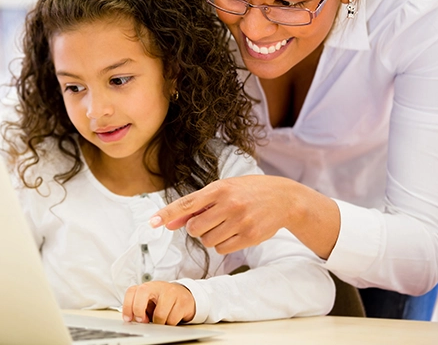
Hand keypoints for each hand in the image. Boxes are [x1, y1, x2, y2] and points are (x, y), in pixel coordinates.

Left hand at [122, 281, 195, 324]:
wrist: (183, 296)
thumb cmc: (162, 301)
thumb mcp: (149, 302)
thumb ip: (140, 308)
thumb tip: (134, 320)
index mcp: (147, 287)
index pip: (132, 291)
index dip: (127, 306)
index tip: (128, 319)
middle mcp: (158, 286)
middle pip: (142, 292)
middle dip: (139, 310)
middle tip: (143, 321)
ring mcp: (172, 292)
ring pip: (160, 314)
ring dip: (158, 323)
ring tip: (161, 319)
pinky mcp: (183, 301)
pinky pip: (172, 320)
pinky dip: (170, 324)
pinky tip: (171, 318)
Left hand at [149, 175, 300, 253]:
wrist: (284, 198)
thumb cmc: (248, 191)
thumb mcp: (223, 190)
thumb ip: (197, 206)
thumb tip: (170, 223)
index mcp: (220, 188)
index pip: (187, 203)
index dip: (168, 214)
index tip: (152, 223)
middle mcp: (229, 204)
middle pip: (194, 228)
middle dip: (196, 228)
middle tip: (210, 220)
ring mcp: (240, 222)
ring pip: (207, 241)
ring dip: (210, 237)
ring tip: (225, 224)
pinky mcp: (249, 237)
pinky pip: (222, 249)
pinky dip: (223, 244)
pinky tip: (234, 232)